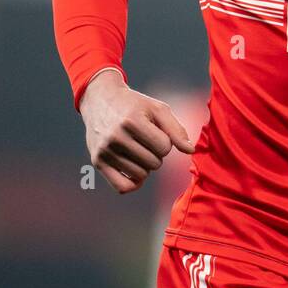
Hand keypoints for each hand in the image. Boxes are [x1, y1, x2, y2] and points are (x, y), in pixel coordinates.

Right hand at [78, 69, 195, 193]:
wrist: (100, 100)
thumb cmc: (134, 105)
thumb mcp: (157, 109)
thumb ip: (176, 129)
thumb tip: (190, 151)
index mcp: (132, 121)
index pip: (165, 147)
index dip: (166, 142)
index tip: (157, 133)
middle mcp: (116, 136)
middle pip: (154, 163)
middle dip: (155, 154)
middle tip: (146, 142)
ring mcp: (105, 150)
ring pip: (140, 175)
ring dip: (145, 166)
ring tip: (138, 150)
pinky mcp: (97, 161)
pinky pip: (121, 187)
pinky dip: (133, 183)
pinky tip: (134, 171)